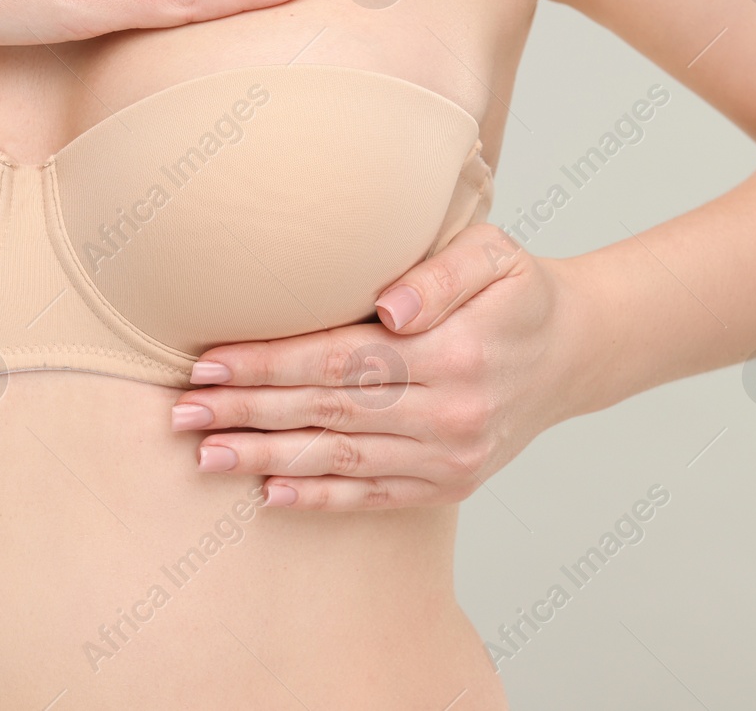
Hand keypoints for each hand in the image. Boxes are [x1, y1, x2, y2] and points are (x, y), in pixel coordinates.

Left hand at [170, 225, 586, 510]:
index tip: (207, 359)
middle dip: (248, 411)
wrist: (574, 352)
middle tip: (181, 411)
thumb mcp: (495, 256)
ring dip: (267, 458)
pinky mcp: (450, 484)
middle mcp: (451, 412)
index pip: (340, 359)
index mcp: (455, 351)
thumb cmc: (520, 292)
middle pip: (328, 413)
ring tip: (205, 454)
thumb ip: (441, 274)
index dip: (269, 362)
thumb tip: (388, 308)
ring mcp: (451, 457)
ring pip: (342, 461)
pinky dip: (321, 500)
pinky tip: (269, 494)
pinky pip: (375, 496)